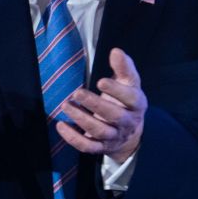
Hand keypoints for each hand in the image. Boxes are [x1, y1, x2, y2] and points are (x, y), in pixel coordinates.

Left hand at [57, 48, 145, 162]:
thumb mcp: (128, 83)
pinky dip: (72, 138)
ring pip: (99, 131)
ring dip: (81, 119)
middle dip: (95, 104)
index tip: (101, 81)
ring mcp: (114, 136)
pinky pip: (87, 146)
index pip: (131, 98)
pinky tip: (60, 125)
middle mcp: (127, 122)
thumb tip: (116, 51)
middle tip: (77, 93)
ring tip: (65, 105)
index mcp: (137, 104)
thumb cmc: (125, 101)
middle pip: (114, 116)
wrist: (129, 132)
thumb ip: (123, 67)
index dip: (117, 91)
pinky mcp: (101, 147)